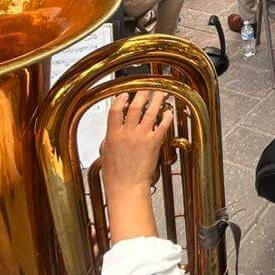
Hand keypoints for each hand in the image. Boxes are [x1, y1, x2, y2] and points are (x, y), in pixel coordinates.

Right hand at [100, 91, 173, 241]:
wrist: (126, 187)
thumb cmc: (115, 175)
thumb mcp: (105, 155)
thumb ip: (109, 140)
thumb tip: (111, 133)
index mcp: (112, 135)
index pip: (115, 110)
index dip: (120, 100)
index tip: (125, 94)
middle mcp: (127, 134)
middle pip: (135, 107)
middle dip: (142, 94)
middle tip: (147, 87)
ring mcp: (141, 137)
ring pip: (150, 113)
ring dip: (157, 100)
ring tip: (161, 93)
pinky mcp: (153, 143)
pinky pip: (162, 126)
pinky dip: (166, 117)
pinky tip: (169, 112)